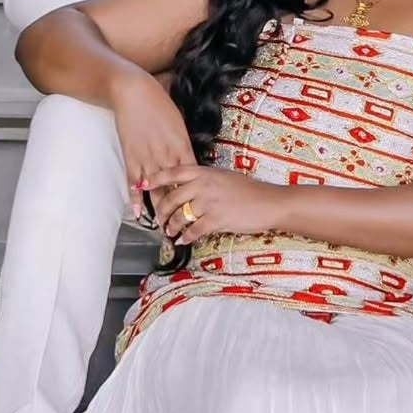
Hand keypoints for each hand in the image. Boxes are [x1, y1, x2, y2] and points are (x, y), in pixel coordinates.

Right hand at [109, 71, 196, 221]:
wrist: (134, 92)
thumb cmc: (159, 103)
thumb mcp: (179, 122)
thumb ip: (184, 142)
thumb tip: (189, 157)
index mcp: (182, 146)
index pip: (193, 177)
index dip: (197, 195)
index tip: (202, 210)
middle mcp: (167, 156)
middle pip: (176, 189)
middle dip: (180, 209)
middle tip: (184, 228)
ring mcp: (148, 158)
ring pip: (156, 190)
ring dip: (160, 210)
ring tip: (165, 228)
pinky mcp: (131, 157)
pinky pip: (134, 183)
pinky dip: (136, 199)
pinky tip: (139, 214)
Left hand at [147, 164, 284, 242]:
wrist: (268, 203)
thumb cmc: (249, 190)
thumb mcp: (224, 177)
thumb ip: (204, 180)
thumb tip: (186, 189)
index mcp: (205, 172)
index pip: (173, 173)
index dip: (156, 179)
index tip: (144, 185)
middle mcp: (204, 185)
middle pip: (171, 198)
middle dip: (161, 212)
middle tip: (159, 219)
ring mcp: (209, 202)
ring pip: (180, 216)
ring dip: (171, 226)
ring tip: (169, 231)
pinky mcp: (216, 219)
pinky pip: (193, 230)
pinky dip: (186, 237)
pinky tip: (183, 240)